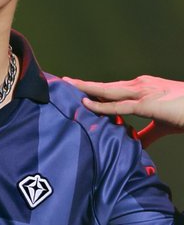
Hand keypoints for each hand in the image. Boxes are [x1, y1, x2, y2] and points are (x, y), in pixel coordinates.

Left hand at [62, 75, 183, 147]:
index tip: (76, 88)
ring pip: (107, 90)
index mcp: (142, 88)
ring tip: (67, 85)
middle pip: (105, 85)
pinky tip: (86, 104)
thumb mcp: (161, 124)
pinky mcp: (146, 103)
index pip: (112, 88)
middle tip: (63, 80)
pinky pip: (119, 105)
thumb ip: (147, 133)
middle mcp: (139, 85)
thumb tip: (136, 144)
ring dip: (86, 88)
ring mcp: (142, 92)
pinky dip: (101, 105)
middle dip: (84, 84)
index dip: (93, 88)